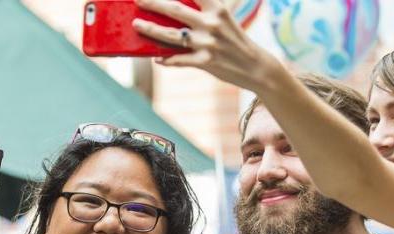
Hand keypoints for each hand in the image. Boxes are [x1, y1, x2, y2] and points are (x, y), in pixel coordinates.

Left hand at [132, 0, 285, 90]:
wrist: (256, 67)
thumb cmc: (235, 40)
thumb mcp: (224, 18)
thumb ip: (204, 11)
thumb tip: (175, 10)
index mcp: (217, 8)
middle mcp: (212, 23)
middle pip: (175, 9)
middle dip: (153, 2)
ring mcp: (207, 44)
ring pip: (172, 36)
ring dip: (151, 29)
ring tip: (137, 24)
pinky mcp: (205, 62)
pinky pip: (179, 60)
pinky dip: (166, 60)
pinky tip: (156, 58)